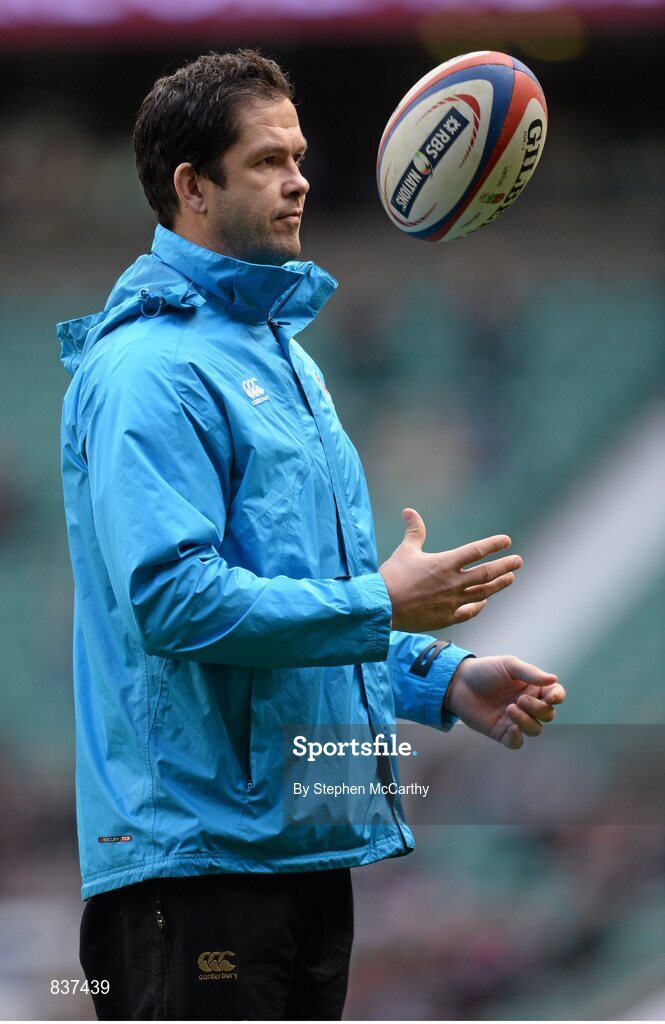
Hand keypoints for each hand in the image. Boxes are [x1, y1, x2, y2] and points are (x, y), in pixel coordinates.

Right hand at [378, 508, 521, 631]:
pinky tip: (484, 602)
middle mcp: (453, 582)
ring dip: (498, 585)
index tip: (507, 541)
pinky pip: (469, 611)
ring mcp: (452, 602)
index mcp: (445, 563)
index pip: (476, 551)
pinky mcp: (446, 617)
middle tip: (518, 561)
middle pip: (487, 573)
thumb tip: (409, 511)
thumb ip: (414, 531)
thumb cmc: (392, 576)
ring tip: (510, 578)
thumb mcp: (405, 550)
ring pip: (482, 592)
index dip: (493, 544)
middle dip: (505, 566)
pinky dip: (479, 605)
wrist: (382, 607)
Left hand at [444, 655, 564, 748]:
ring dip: (527, 721)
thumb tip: (554, 679)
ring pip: (535, 729)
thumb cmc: (485, 671)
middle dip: (538, 709)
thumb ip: (530, 673)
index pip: (555, 695)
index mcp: (532, 687)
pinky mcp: (501, 732)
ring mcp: (515, 720)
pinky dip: (517, 737)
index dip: (558, 697)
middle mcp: (527, 705)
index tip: (550, 697)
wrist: (459, 683)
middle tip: (519, 699)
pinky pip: (517, 742)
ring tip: (510, 708)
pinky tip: (511, 727)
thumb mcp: (508, 665)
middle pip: (548, 715)